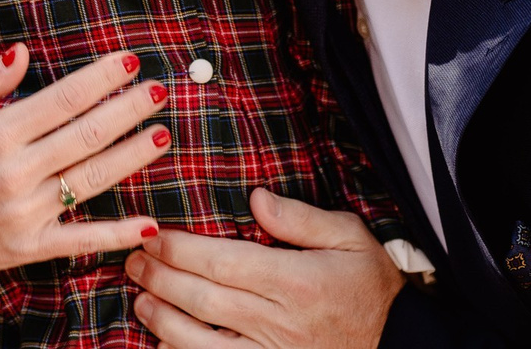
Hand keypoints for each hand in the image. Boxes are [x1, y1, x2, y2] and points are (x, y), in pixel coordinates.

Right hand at [0, 45, 171, 295]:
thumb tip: (22, 50)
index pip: (62, 99)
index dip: (100, 78)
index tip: (130, 60)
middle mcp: (16, 172)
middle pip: (86, 135)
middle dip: (128, 109)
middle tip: (160, 90)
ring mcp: (26, 212)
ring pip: (91, 180)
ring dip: (131, 157)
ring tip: (162, 135)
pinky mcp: (32, 247)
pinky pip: (82, 239)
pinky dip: (117, 234)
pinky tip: (149, 223)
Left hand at [125, 187, 404, 348]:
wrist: (398, 346)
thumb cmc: (370, 289)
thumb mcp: (350, 238)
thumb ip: (300, 217)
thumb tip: (256, 196)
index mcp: (295, 281)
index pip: (221, 261)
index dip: (179, 249)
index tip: (153, 235)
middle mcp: (278, 321)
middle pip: (201, 298)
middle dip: (159, 278)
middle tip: (133, 260)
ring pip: (199, 341)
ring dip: (161, 320)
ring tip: (140, 300)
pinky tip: (164, 345)